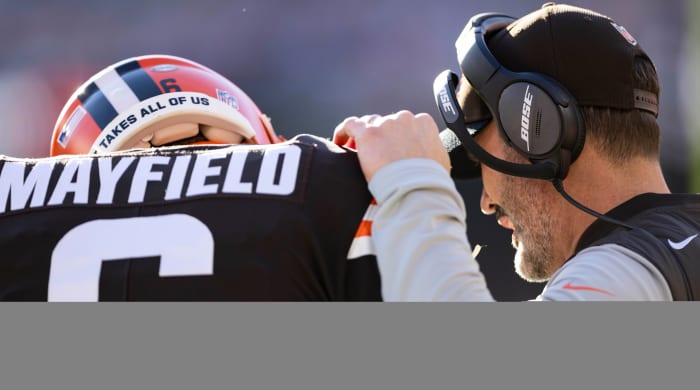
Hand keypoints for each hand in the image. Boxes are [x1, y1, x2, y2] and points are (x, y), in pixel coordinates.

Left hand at [333, 110, 449, 181]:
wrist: (416, 189)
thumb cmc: (429, 181)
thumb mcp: (440, 162)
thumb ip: (433, 152)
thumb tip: (431, 158)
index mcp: (423, 123)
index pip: (404, 124)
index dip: (394, 136)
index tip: (389, 149)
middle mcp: (405, 118)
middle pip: (385, 122)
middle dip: (379, 136)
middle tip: (373, 155)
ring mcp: (385, 124)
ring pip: (368, 124)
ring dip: (361, 136)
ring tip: (354, 151)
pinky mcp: (368, 133)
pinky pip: (350, 125)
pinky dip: (343, 131)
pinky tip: (339, 142)